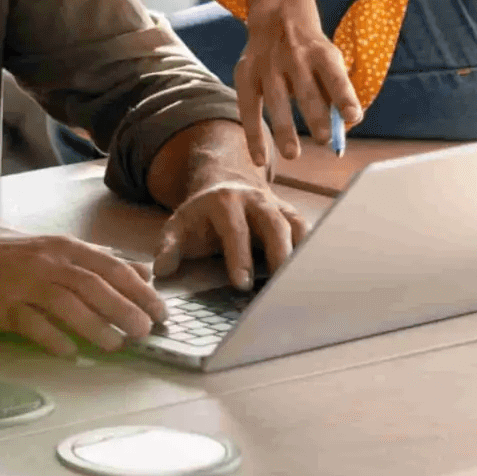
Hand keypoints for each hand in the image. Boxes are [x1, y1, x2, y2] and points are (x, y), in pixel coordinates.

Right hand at [0, 235, 167, 357]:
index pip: (111, 267)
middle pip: (93, 285)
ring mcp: (23, 284)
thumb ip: (98, 263)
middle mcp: (47, 263)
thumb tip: (143, 273)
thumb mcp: (56, 252)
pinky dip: (53, 338)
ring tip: (116, 346)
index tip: (161, 312)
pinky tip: (70, 353)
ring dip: (95, 326)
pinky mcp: (2, 307)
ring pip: (67, 304)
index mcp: (64, 248)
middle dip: (124, 308)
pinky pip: (32, 324)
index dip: (139, 290)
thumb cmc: (9, 261)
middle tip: (146, 331)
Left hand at [154, 178, 310, 289]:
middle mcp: (255, 200)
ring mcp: (277, 206)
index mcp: (223, 201)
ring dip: (302, 254)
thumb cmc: (201, 218)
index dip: (239, 257)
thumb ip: (169, 247)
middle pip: (274, 225)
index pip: (234, 230)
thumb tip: (161, 270)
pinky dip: (313, 251)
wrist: (224, 188)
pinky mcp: (292, 216)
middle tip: (281, 287)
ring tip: (303, 284)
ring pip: (297, 227)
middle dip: (278, 255)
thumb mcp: (178, 226)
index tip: (241, 285)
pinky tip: (315, 275)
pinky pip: (308, 231)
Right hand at [235, 1, 363, 166]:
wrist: (278, 16)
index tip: (353, 117)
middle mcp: (294, 57)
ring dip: (284, 129)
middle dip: (315, 116)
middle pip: (306, 90)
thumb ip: (335, 92)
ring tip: (293, 154)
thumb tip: (345, 128)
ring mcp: (267, 65)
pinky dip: (253, 135)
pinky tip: (260, 159)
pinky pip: (248, 108)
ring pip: (276, 100)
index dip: (344, 97)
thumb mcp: (329, 61)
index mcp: (322, 53)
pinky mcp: (245, 73)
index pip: (335, 77)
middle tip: (325, 140)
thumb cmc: (311, 51)